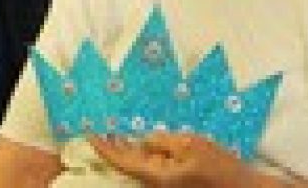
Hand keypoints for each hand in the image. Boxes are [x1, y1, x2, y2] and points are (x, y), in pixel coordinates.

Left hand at [89, 132, 252, 186]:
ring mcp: (166, 187)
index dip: (104, 147)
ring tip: (120, 130)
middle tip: (102, 127)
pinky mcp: (175, 185)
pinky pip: (154, 169)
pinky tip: (146, 142)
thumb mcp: (191, 144)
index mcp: (157, 177)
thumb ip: (163, 142)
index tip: (89, 133)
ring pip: (142, 167)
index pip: (122, 162)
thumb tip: (143, 141)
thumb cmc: (219, 167)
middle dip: (116, 147)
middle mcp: (157, 186)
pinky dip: (147, 155)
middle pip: (130, 166)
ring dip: (132, 150)